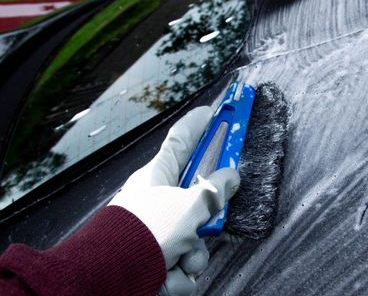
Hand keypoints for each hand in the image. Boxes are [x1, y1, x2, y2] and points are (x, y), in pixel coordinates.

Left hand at [109, 106, 239, 294]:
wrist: (111, 280)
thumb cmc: (144, 234)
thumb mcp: (188, 206)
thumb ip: (215, 190)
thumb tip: (232, 176)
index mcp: (157, 176)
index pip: (181, 140)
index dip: (198, 124)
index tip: (213, 112)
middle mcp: (157, 200)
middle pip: (197, 197)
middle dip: (207, 217)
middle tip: (212, 220)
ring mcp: (157, 230)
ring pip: (195, 235)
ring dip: (195, 252)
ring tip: (181, 258)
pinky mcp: (157, 257)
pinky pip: (184, 260)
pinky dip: (180, 272)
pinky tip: (168, 274)